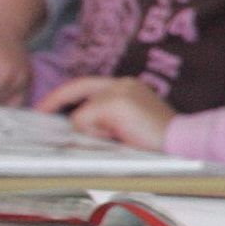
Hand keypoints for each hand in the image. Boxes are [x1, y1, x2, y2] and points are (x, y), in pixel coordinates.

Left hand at [39, 75, 176, 148]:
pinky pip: (86, 122)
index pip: (88, 85)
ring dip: (92, 132)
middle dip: (55, 101)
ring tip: (118, 138)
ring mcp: (117, 91)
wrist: (184, 142)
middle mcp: (121, 83)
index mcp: (127, 86)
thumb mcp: (130, 123)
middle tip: (39, 112)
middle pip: (77, 90)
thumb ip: (107, 117)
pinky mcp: (113, 104)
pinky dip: (96, 135)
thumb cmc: (160, 141)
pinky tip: (119, 138)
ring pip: (82, 114)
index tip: (47, 107)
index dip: (65, 95)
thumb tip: (75, 125)